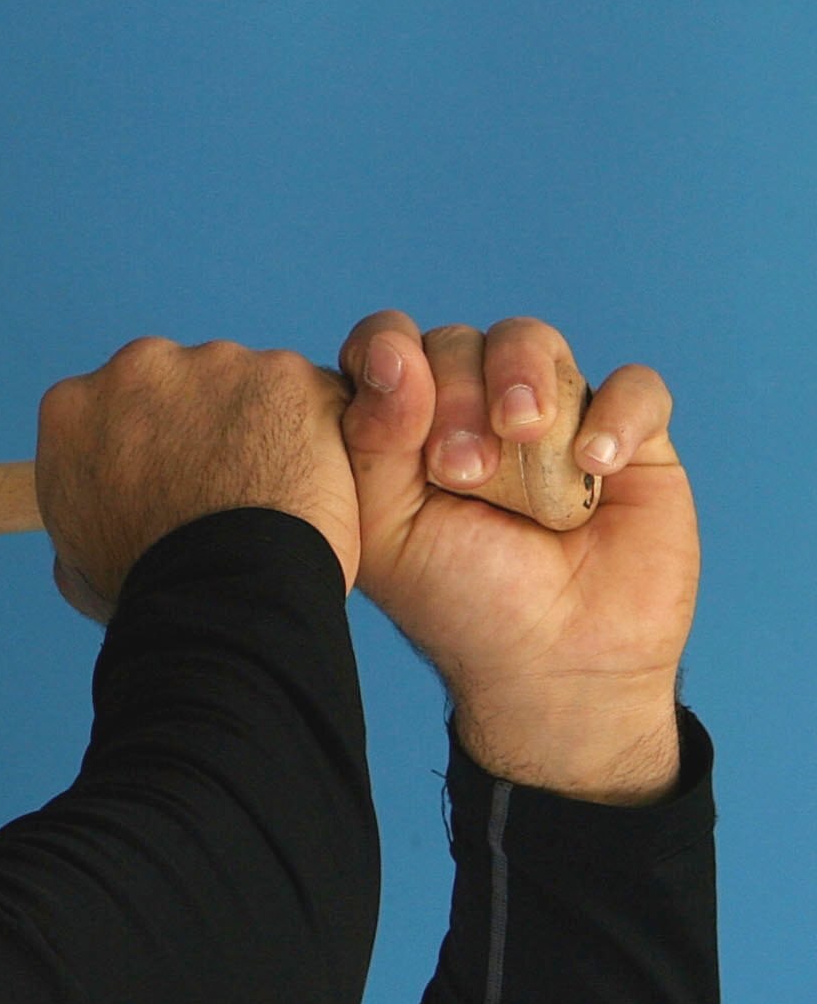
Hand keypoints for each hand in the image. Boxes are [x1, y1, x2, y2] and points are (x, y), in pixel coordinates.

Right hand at [37, 336, 360, 619]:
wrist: (217, 593)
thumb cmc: (144, 586)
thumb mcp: (72, 554)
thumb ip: (82, 510)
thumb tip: (97, 517)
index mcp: (73, 408)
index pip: (109, 409)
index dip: (141, 445)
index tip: (162, 477)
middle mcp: (137, 367)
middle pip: (178, 383)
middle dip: (198, 422)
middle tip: (219, 486)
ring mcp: (214, 363)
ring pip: (244, 384)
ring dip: (256, 424)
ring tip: (269, 491)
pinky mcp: (285, 373)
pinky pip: (308, 396)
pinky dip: (313, 432)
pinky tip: (307, 483)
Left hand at [337, 312, 698, 801]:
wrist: (553, 663)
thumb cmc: (459, 600)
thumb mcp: (387, 528)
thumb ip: (369, 438)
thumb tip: (392, 353)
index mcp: (405, 428)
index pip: (386, 346)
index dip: (388, 356)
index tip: (397, 401)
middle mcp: (474, 412)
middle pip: (457, 341)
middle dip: (454, 392)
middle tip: (461, 468)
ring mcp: (552, 419)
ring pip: (532, 340)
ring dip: (521, 379)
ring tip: (522, 439)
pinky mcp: (630, 437)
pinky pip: (635, 386)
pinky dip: (615, 415)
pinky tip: (594, 468)